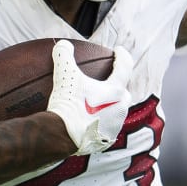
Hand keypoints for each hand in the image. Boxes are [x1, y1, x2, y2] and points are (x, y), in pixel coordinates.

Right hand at [46, 40, 133, 154]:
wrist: (62, 137)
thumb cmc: (68, 104)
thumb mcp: (64, 75)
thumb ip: (64, 55)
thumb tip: (63, 45)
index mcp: (115, 90)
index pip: (124, 67)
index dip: (122, 56)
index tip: (118, 51)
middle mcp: (120, 108)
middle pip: (123, 92)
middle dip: (117, 85)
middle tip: (107, 80)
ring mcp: (114, 126)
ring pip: (116, 112)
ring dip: (109, 105)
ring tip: (96, 102)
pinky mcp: (106, 141)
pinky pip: (105, 127)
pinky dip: (99, 122)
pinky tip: (88, 121)